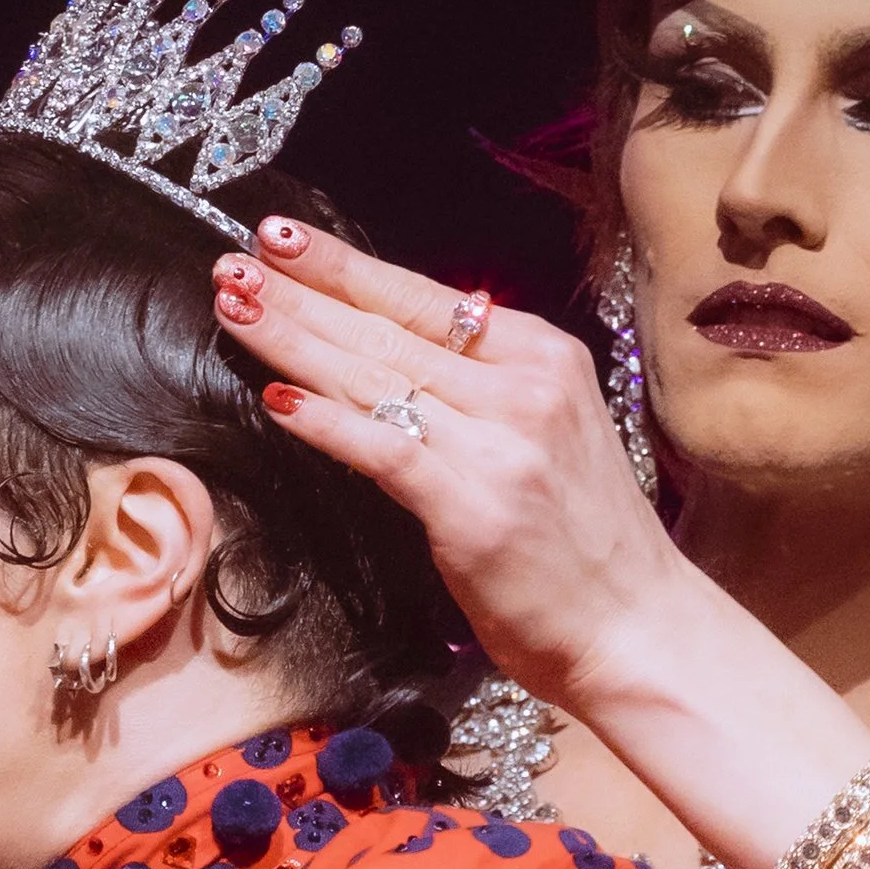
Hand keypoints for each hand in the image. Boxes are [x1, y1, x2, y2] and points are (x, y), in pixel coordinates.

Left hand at [209, 219, 693, 710]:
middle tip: (231, 264)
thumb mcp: (548, 437)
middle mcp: (524, 387)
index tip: (280, 238)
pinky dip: (325, 422)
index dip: (345, 267)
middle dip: (300, 293)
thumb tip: (396, 359)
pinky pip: (382, 449)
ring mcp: (499, 444)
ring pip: (376, 376)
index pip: (425, 298)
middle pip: (389, 327)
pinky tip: (277, 399)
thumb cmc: (587, 550)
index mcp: (543, 360)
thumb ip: (482, 394)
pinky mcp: (472, 506)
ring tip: (235, 308)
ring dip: (293, 339)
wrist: (639, 630)